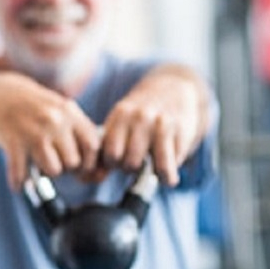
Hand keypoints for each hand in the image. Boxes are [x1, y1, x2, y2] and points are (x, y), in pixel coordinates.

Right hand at [0, 72, 101, 188]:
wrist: (2, 93)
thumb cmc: (36, 109)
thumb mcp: (61, 111)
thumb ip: (78, 134)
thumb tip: (95, 175)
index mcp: (70, 113)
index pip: (92, 146)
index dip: (88, 162)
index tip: (78, 167)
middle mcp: (54, 121)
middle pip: (73, 162)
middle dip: (65, 169)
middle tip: (54, 164)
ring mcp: (33, 131)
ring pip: (53, 170)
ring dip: (45, 174)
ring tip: (37, 169)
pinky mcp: (12, 141)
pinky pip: (22, 174)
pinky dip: (19, 183)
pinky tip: (17, 184)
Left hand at [99, 66, 205, 185]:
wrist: (173, 90)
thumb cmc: (141, 117)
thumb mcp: (121, 123)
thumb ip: (107, 147)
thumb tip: (88, 178)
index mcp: (121, 114)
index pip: (110, 152)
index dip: (112, 163)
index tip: (117, 161)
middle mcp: (140, 117)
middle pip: (128, 161)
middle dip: (129, 168)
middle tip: (134, 163)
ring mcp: (161, 124)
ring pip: (150, 166)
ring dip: (150, 173)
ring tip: (151, 168)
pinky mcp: (181, 132)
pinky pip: (169, 166)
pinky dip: (168, 176)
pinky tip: (168, 176)